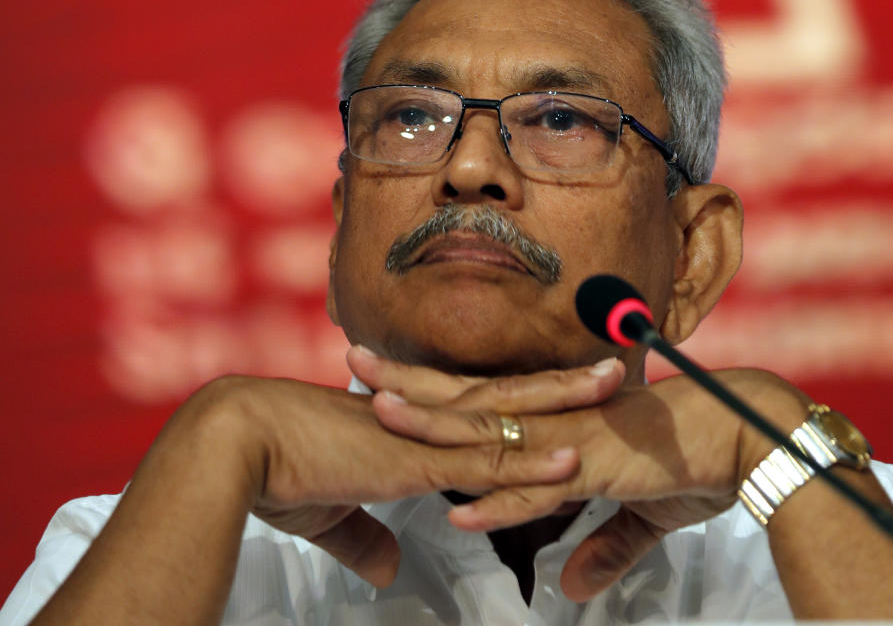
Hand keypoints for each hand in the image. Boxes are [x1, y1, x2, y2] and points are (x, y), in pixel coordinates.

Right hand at [188, 358, 624, 588]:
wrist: (239, 444)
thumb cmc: (276, 470)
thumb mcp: (331, 513)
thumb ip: (366, 536)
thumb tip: (387, 567)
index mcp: (410, 421)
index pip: (482, 402)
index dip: (526, 396)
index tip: (566, 386)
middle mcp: (426, 417)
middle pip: (511, 393)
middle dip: (565, 382)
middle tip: (617, 363)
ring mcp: (424, 436)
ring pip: (511, 416)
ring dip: (566, 404)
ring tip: (615, 386)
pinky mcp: (413, 464)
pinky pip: (484, 465)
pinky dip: (531, 465)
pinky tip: (570, 462)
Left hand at [366, 364, 809, 599]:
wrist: (748, 436)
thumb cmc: (694, 459)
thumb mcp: (639, 512)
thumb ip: (600, 545)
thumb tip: (567, 585)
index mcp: (561, 417)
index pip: (483, 398)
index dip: (431, 389)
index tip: (382, 375)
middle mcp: (559, 419)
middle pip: (470, 398)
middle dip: (409, 381)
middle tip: (352, 357)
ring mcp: (575, 440)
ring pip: (493, 432)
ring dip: (435, 428)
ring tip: (381, 414)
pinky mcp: (602, 470)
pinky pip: (543, 491)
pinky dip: (502, 503)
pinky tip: (461, 514)